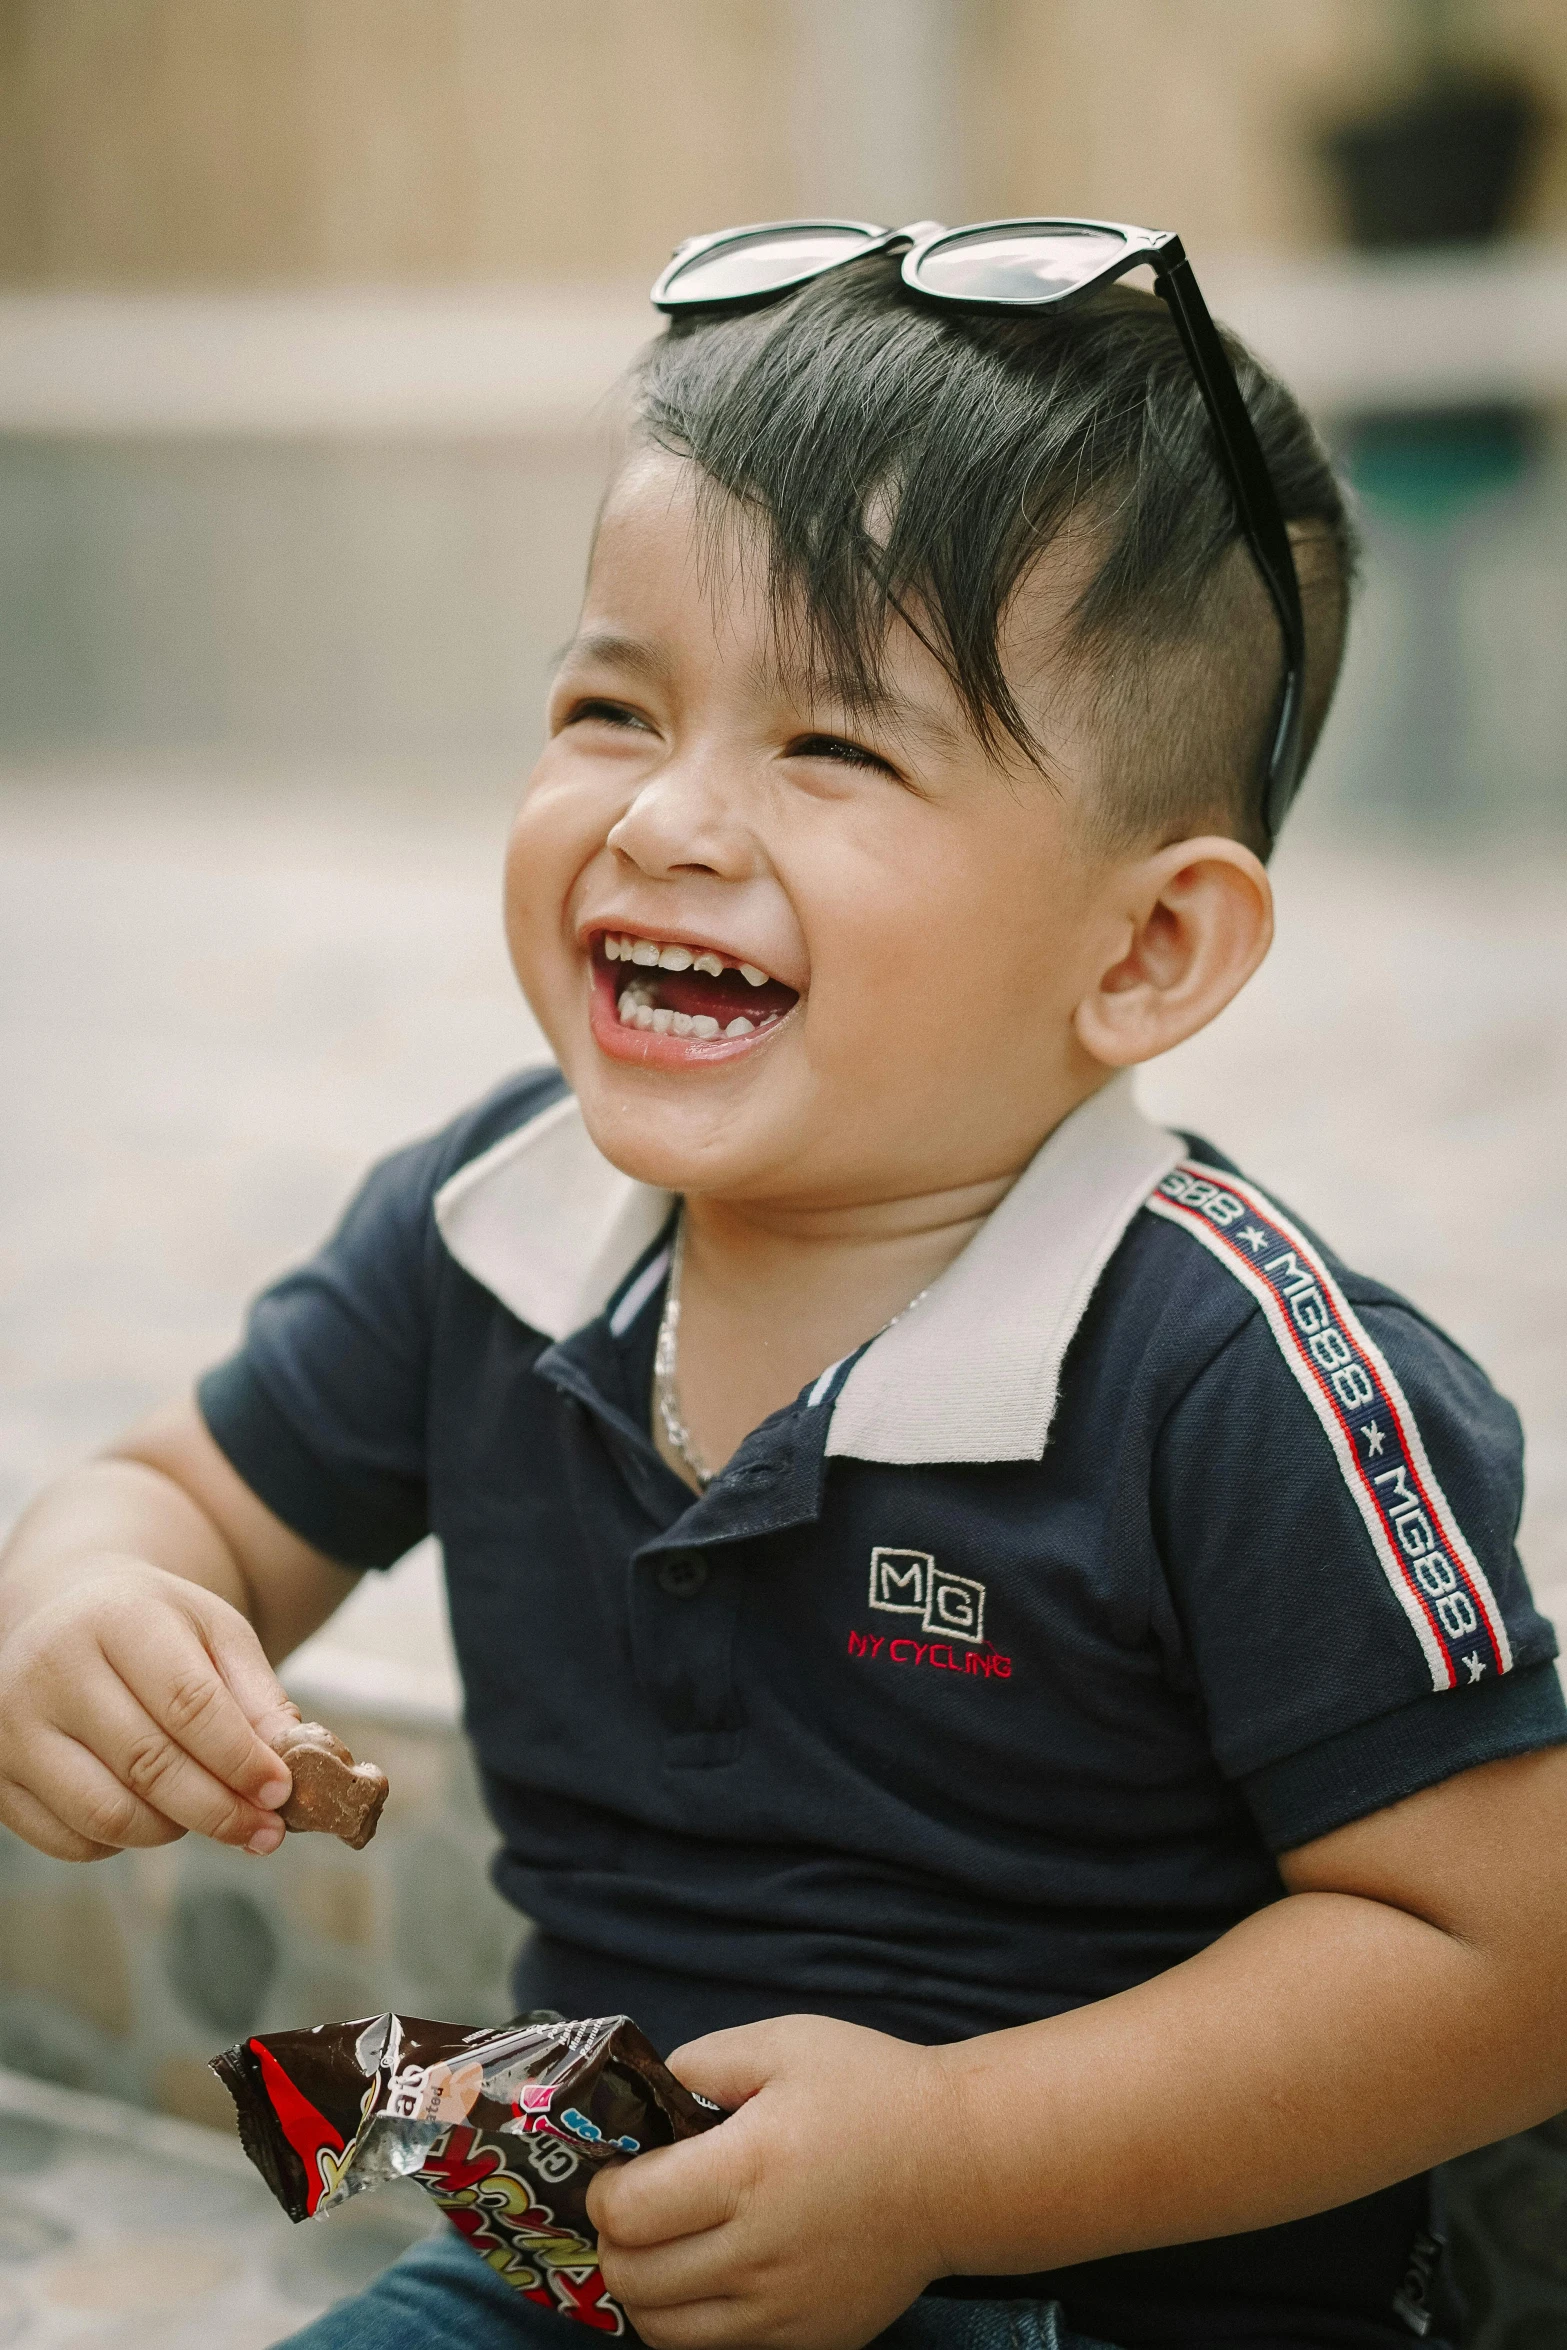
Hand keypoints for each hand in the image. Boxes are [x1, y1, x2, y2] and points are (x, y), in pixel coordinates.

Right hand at [0, 1556, 300, 1861]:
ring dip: (172, 1830)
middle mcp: (52, 1669)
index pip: (187, 1703)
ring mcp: (12, 1726)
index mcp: (117, 1619)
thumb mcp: (215, 1632)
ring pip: (106, 1813)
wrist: (64, 1611)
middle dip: (218, 1809)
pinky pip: (67, 1840)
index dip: (240, 1758)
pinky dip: (120, 1844)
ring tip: (208, 1814)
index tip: (281, 1792)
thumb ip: (257, 1695)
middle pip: (148, 1765)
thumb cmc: (153, 1627)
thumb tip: (296, 1763)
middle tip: (265, 1831)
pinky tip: (151, 1816)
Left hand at [587, 2014, 959, 2349]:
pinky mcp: (809, 2341)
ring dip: (645, 2289)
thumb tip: (649, 2094)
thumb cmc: (872, 2092)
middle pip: (632, 2279)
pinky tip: (712, 2272)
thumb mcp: (785, 2043)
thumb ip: (704, 2061)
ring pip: (664, 2330)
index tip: (621, 2168)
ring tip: (664, 2245)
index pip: (626, 2213)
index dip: (604, 2190)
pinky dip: (693, 2319)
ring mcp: (784, 2309)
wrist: (959, 2166)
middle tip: (636, 2207)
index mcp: (746, 2170)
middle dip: (614, 2241)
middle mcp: (758, 2251)